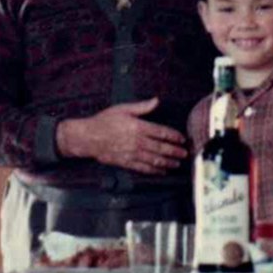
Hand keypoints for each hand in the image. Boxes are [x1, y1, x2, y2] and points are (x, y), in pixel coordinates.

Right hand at [55, 98, 189, 173]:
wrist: (87, 137)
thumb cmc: (103, 121)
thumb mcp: (123, 109)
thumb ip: (142, 107)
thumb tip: (156, 100)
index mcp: (138, 127)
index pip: (161, 132)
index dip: (174, 136)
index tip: (182, 139)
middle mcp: (137, 141)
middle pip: (161, 148)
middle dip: (175, 152)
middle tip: (185, 154)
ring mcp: (132, 153)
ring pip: (154, 160)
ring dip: (168, 163)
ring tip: (177, 164)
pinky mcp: (126, 162)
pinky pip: (143, 168)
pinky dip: (154, 171)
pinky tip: (162, 171)